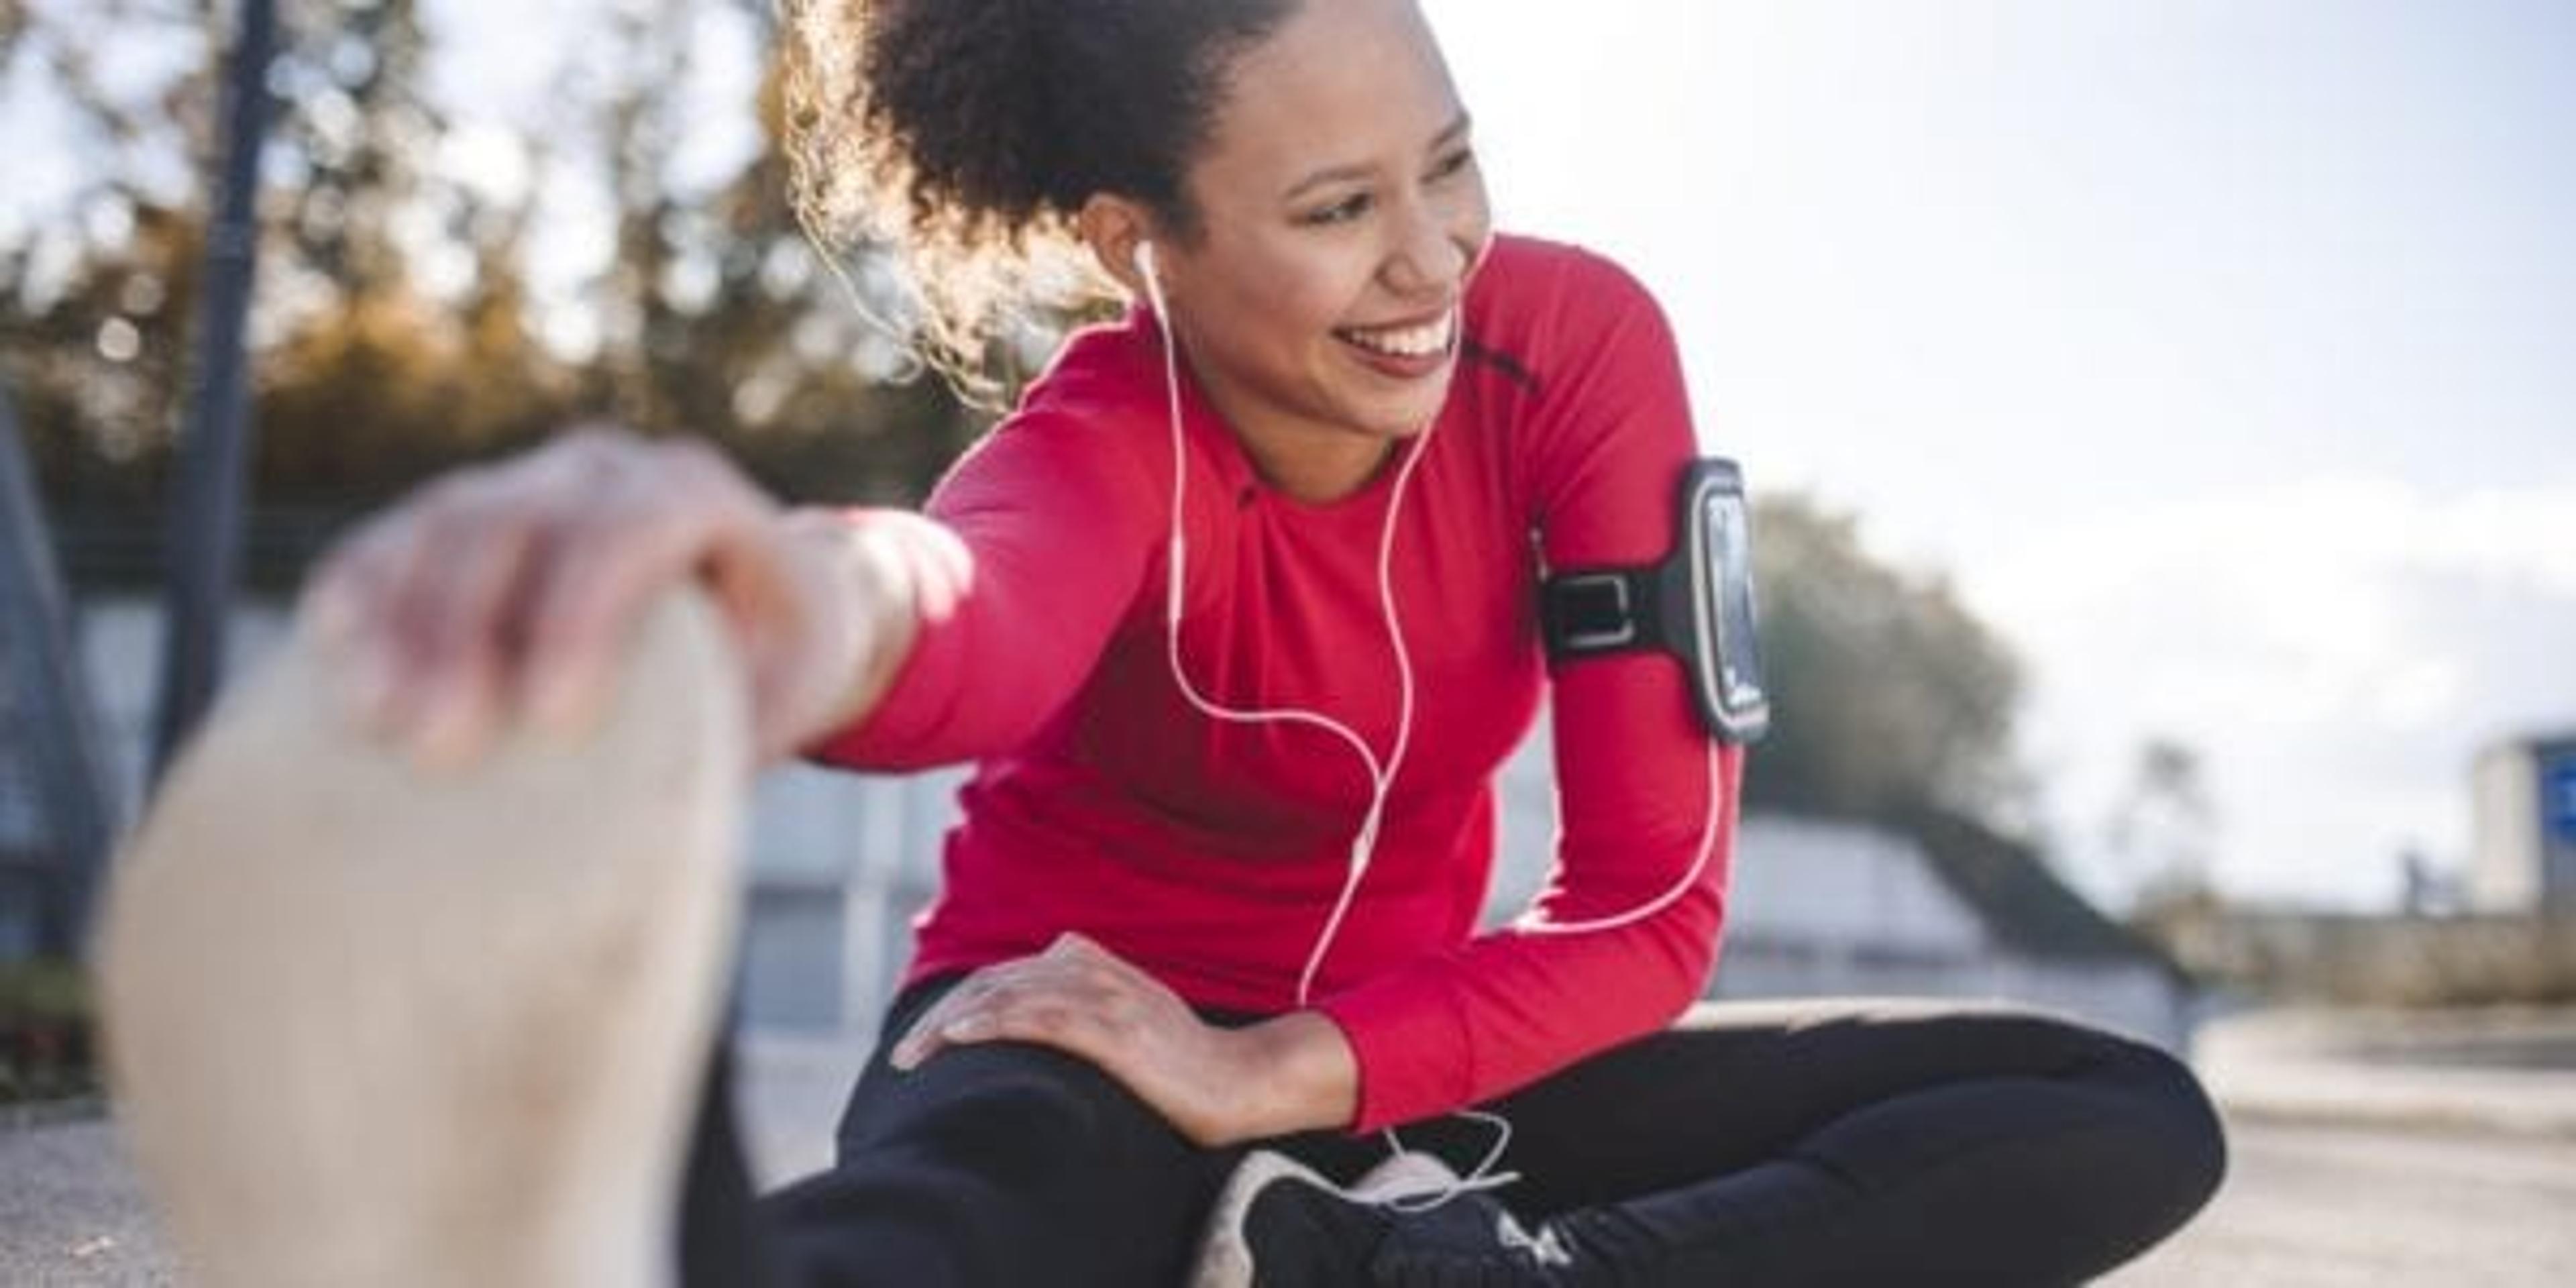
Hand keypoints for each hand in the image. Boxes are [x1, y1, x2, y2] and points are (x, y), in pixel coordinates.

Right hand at [304, 426, 900, 766]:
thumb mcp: (789, 690)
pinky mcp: (466, 515)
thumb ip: (735, 725)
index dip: (581, 616)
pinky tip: (335, 663)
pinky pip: (396, 538)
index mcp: (695, 495)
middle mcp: (605, 470)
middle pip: (517, 521)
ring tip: (376, 720)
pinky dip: (362, 593)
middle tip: (439, 745)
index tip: (549, 719)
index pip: (630, 532)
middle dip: (466, 629)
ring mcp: (528, 481)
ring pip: (443, 522)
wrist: (760, 594)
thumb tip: (661, 814)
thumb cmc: (779, 656)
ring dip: (399, 619)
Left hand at [889, 933, 1346, 1146]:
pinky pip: (1042, 1017)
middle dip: (944, 1014)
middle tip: (907, 1053)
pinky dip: (994, 1022)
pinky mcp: (1114, 1030)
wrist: (1237, 1081)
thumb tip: (1029, 1022)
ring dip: (953, 1022)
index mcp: (1092, 964)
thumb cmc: (1180, 1063)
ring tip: (916, 1051)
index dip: (960, 1001)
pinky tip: (959, 1035)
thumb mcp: (1124, 1020)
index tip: (928, 1036)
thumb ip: (1081, 1007)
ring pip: (1011, 995)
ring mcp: (1105, 997)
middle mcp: (1094, 971)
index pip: (1006, 974)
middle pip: (998, 980)